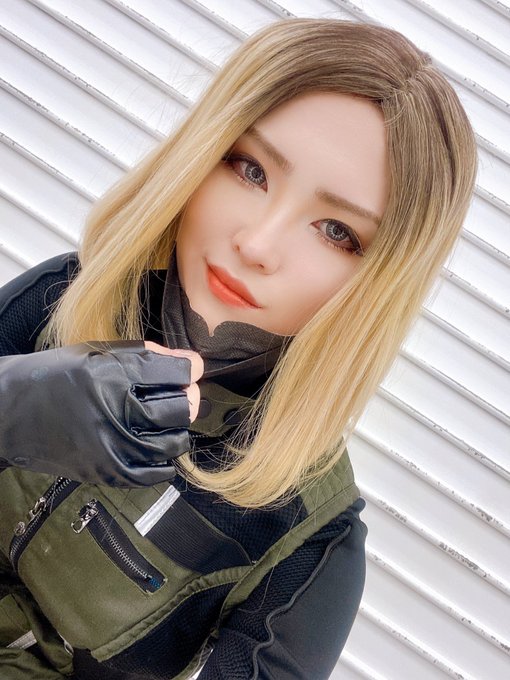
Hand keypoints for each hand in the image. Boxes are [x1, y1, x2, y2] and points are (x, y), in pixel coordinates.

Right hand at [0, 340, 203, 485]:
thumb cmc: (56, 375)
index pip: (178, 375)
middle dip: (187, 398)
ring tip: (164, 419)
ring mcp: (112, 447)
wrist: (10, 413)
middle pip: (182, 409)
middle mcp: (114, 412)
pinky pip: (157, 472)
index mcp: (112, 375)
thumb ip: (148, 355)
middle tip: (177, 394)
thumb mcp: (99, 352)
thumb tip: (193, 364)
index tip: (188, 369)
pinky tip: (155, 443)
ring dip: (177, 428)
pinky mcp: (107, 473)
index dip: (189, 369)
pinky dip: (164, 458)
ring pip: (174, 441)